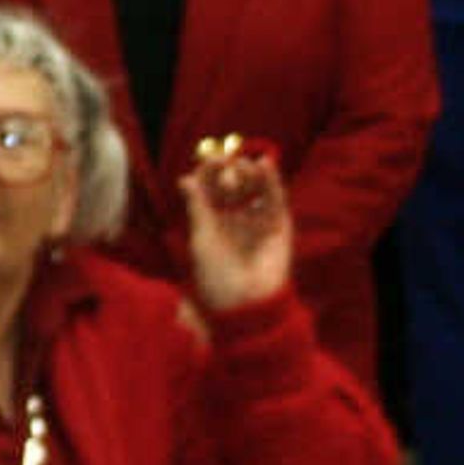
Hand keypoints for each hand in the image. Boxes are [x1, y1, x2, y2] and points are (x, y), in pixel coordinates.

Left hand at [178, 140, 292, 315]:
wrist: (248, 303)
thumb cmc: (218, 276)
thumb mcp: (202, 240)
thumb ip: (198, 208)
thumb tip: (185, 178)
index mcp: (212, 221)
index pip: (211, 189)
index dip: (210, 174)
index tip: (208, 161)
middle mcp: (235, 217)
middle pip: (232, 185)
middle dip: (228, 173)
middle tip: (224, 164)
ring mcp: (257, 219)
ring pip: (254, 188)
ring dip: (248, 173)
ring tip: (241, 165)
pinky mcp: (278, 224)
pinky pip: (275, 198)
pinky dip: (271, 180)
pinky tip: (265, 164)